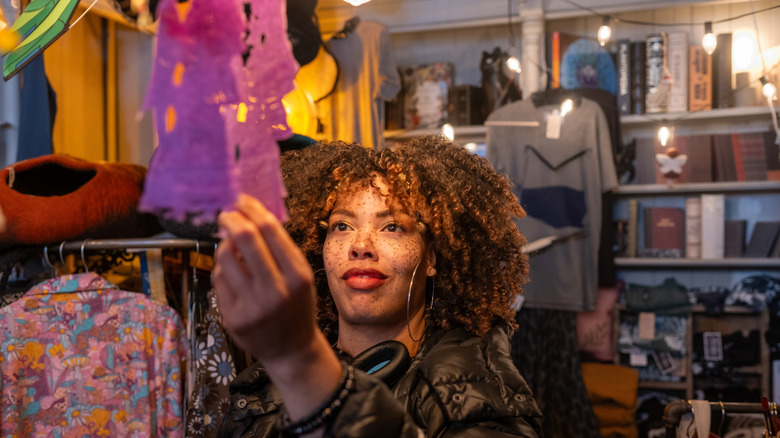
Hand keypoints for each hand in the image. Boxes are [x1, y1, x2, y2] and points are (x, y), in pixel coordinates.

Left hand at [213, 195, 343, 422]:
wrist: (291, 349)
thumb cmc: (296, 306)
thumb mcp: (300, 276)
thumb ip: (279, 249)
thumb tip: (249, 214)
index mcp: (298, 276)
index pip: (270, 230)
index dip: (252, 209)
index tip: (242, 200)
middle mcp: (276, 290)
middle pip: (245, 239)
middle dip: (231, 219)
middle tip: (226, 214)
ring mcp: (253, 306)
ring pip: (226, 257)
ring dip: (224, 244)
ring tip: (230, 246)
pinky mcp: (234, 318)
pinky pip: (218, 279)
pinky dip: (222, 268)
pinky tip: (230, 270)